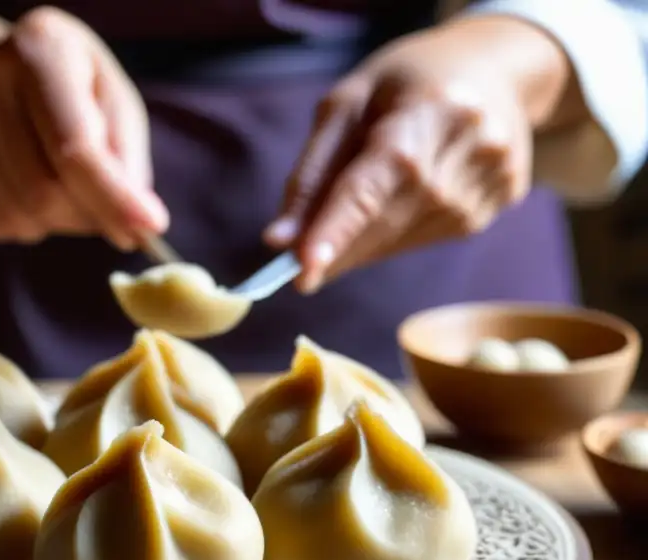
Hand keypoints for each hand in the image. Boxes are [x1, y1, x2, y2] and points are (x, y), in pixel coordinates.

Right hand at [0, 6, 167, 250]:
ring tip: (68, 186)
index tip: (149, 228)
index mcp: (40, 54)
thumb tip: (136, 229)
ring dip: (60, 222)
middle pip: (44, 193)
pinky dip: (30, 224)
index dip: (113, 196)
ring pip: (21, 216)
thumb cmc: (75, 88)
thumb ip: (128, 161)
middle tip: (107, 205)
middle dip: (87, 215)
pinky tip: (35, 187)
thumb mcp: (115, 101)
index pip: (75, 147)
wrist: (1, 70)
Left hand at [266, 19, 548, 292]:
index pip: (372, 184)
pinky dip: (394, 233)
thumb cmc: (404, 82)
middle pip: (384, 220)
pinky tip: (397, 200)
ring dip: (363, 241)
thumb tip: (280, 240)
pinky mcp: (500, 200)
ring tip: (358, 205)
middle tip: (296, 261)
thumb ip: (311, 173)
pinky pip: (426, 237)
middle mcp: (468, 148)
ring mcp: (492, 178)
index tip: (303, 270)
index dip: (336, 230)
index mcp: (427, 110)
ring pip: (402, 239)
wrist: (493, 68)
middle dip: (335, 247)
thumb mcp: (347, 105)